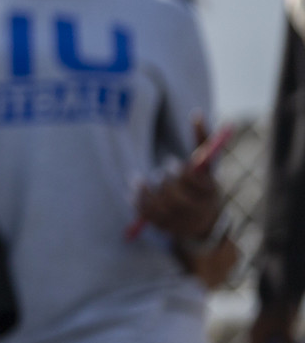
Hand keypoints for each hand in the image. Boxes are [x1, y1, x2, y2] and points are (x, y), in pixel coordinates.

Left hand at [133, 117, 226, 241]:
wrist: (204, 224)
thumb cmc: (203, 185)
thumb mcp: (208, 165)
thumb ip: (203, 141)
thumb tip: (196, 113)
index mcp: (210, 194)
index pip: (196, 185)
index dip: (183, 174)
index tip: (172, 162)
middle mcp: (197, 211)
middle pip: (177, 198)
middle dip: (166, 182)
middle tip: (160, 171)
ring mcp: (181, 222)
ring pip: (160, 207)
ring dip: (146, 191)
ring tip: (139, 179)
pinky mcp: (165, 228)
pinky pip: (148, 216)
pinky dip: (138, 202)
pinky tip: (132, 191)